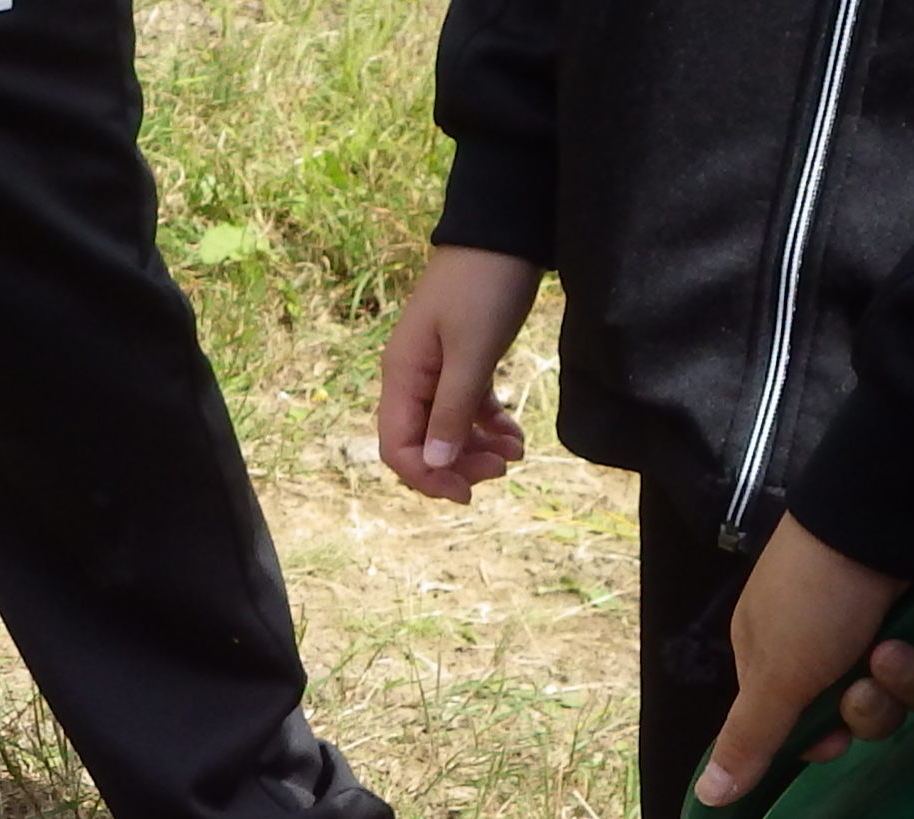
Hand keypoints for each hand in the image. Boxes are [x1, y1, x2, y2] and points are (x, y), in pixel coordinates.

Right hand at [375, 246, 542, 501]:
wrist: (504, 231)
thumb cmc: (484, 286)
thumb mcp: (471, 352)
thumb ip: (451, 410)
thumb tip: (435, 463)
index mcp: (403, 376)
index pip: (397, 448)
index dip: (427, 477)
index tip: (468, 491)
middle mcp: (413, 377)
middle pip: (423, 443)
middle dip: (458, 465)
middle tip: (502, 469)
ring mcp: (437, 369)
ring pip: (447, 430)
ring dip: (477, 449)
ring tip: (515, 454)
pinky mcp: (463, 359)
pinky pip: (467, 408)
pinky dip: (489, 427)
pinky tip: (515, 436)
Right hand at [696, 517, 913, 803]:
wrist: (885, 515)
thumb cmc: (815, 597)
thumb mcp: (774, 674)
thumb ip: (747, 739)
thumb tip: (705, 798)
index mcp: (780, 661)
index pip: (806, 729)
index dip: (829, 738)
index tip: (837, 737)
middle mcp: (833, 648)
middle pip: (865, 717)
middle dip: (874, 707)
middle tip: (869, 676)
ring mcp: (888, 627)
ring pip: (911, 693)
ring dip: (910, 677)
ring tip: (902, 642)